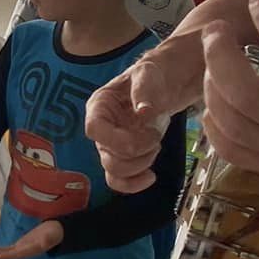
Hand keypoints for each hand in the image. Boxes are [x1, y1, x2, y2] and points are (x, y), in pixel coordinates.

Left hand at [0, 218, 64, 258]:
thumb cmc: (55, 233)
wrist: (55, 232)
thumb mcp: (53, 234)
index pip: (20, 253)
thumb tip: (44, 242)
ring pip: (8, 253)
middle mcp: (27, 251)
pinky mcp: (21, 246)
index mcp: (34, 249)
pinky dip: (0, 250)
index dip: (10, 255)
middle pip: (11, 255)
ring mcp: (23, 249)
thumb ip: (49, 238)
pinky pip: (9, 249)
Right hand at [86, 68, 173, 193]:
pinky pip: (119, 181)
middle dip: (138, 153)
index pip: (94, 130)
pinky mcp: (122, 157)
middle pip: (108, 157)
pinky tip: (151, 176)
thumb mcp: (149, 73)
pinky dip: (135, 184)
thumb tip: (144, 112)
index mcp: (99, 106)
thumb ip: (145, 89)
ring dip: (140, 165)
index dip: (118, 140)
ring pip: (115, 172)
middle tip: (156, 137)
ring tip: (156, 146)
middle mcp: (100, 129)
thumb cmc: (151, 76)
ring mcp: (110, 145)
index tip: (146, 135)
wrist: (164, 86)